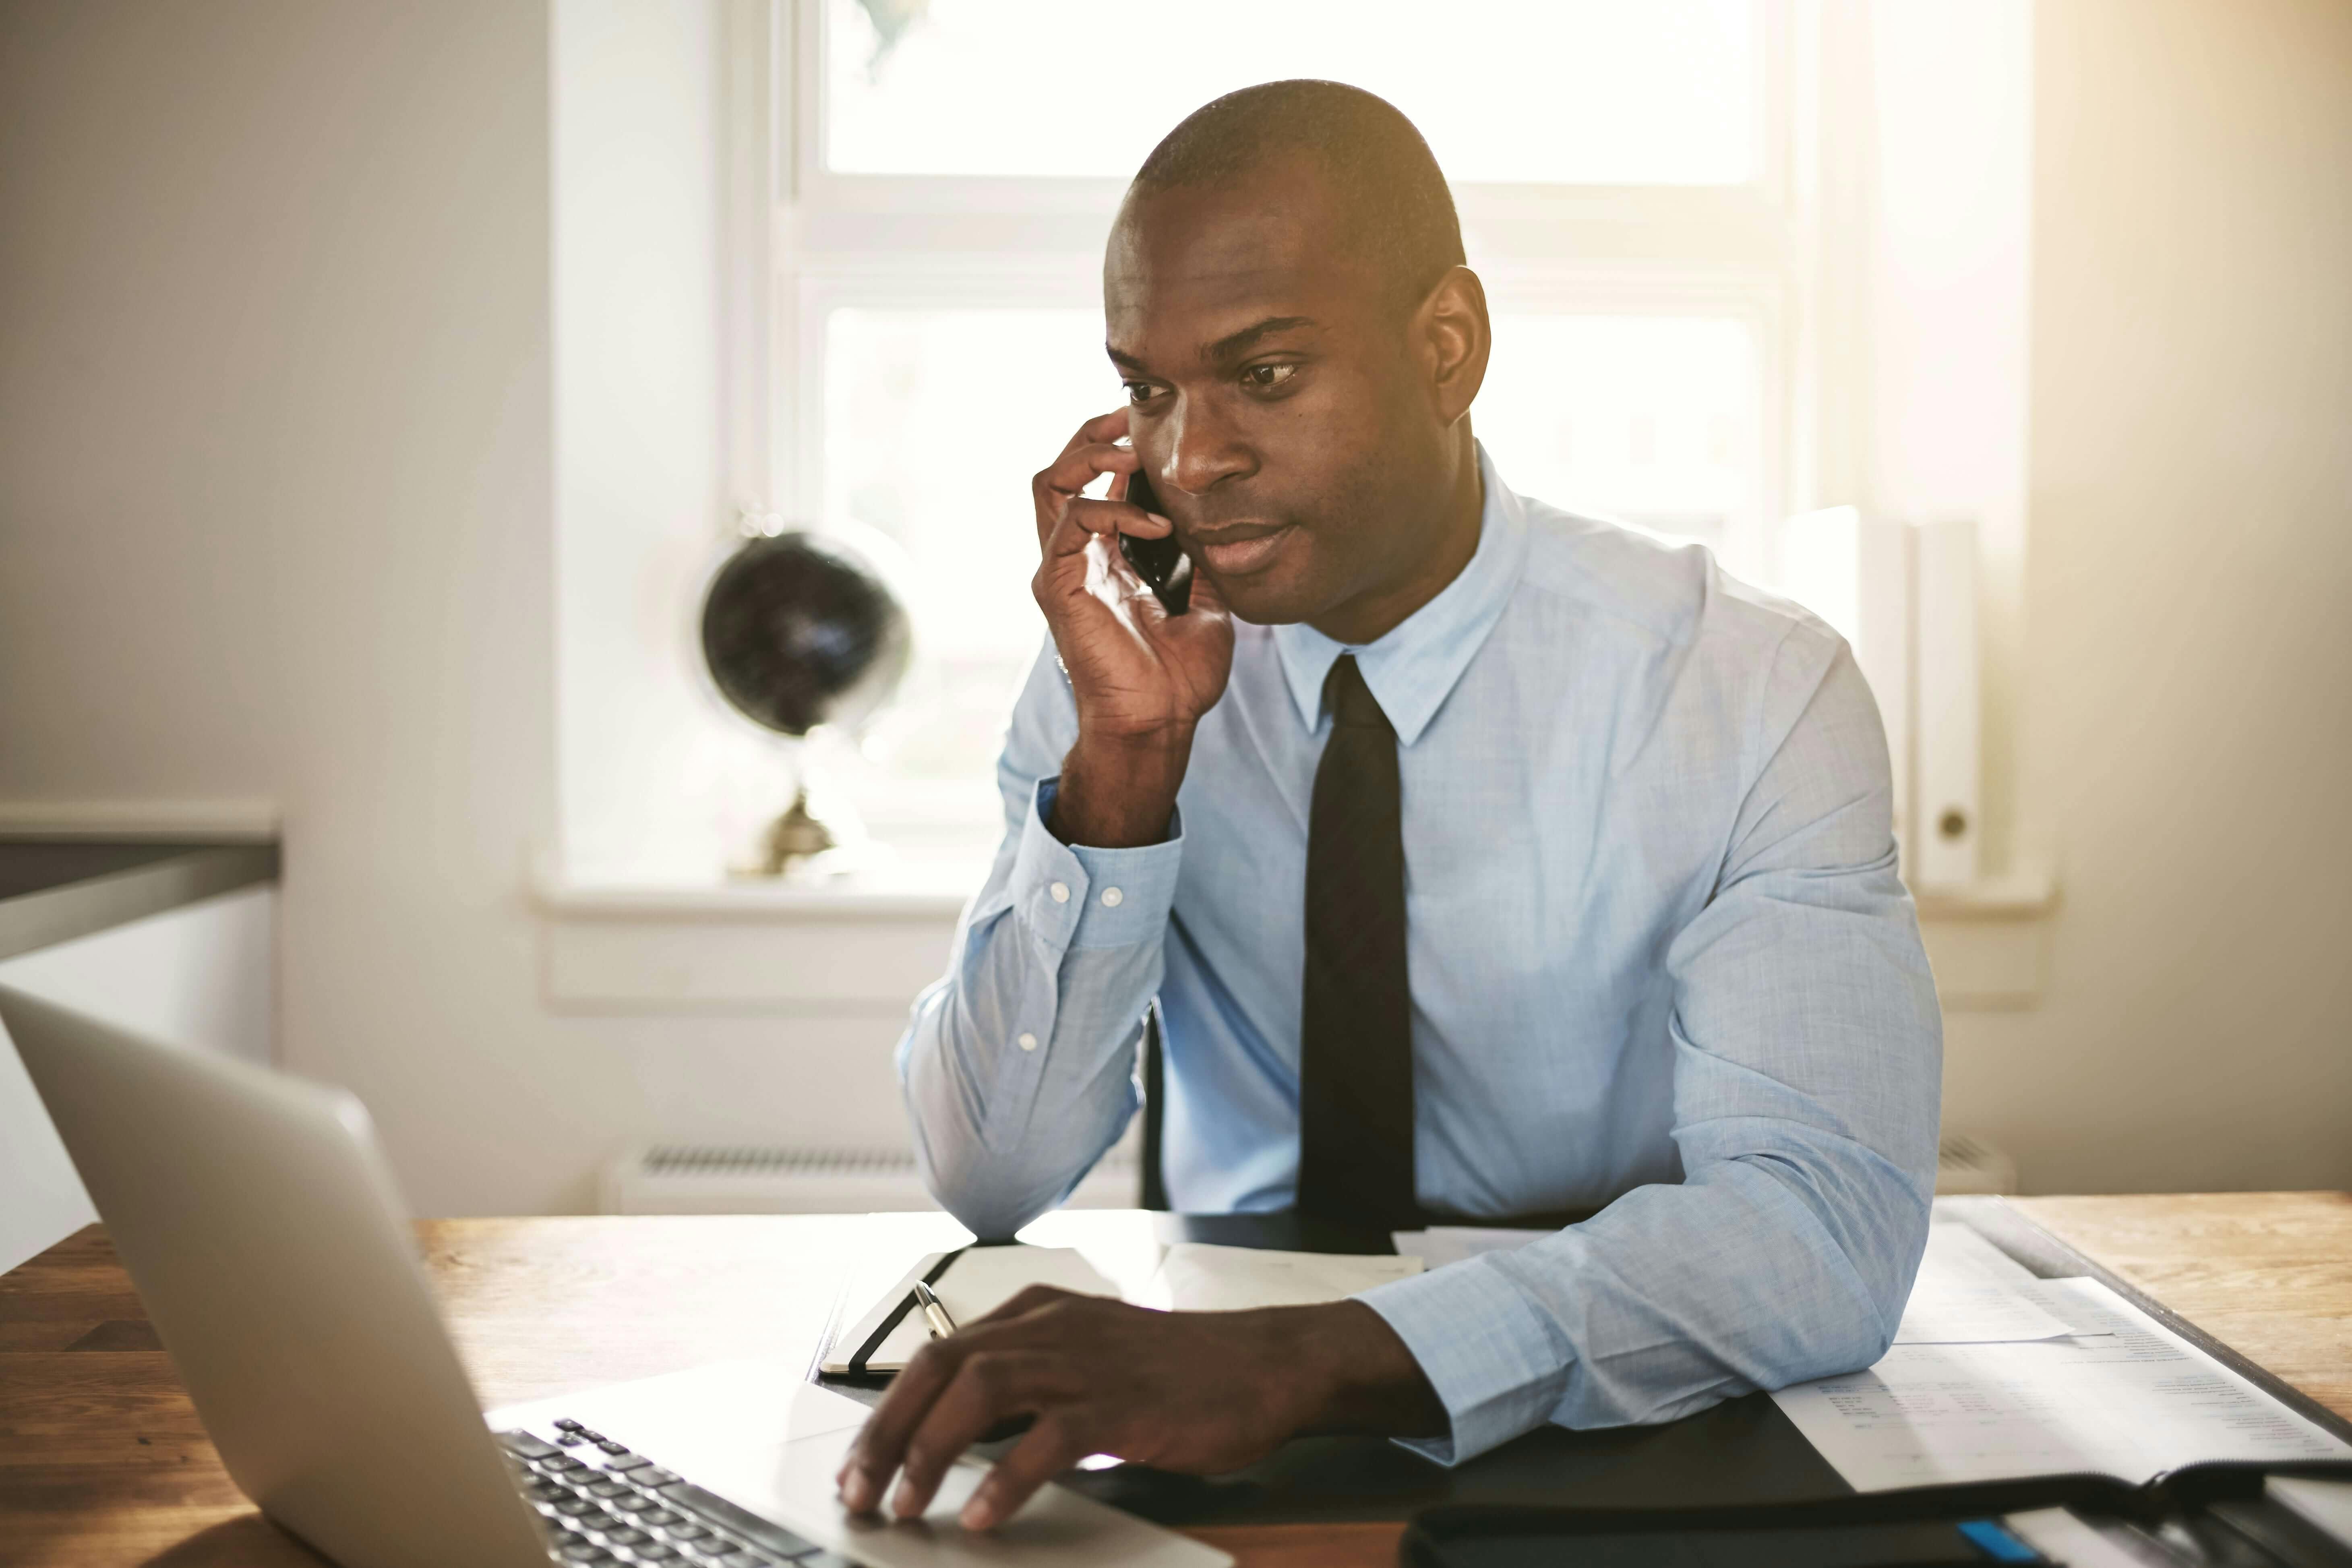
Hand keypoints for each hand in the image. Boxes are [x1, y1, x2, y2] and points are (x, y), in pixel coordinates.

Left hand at [834, 1287, 1445, 1530]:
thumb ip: (1028, 1385)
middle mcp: (1053, 1327)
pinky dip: (1008, 1478)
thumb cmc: (1176, 1372)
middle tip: (859, 1490)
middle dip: (888, 1430)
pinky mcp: (1125, 1403)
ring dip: (932, 1450)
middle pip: (943, 1366)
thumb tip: (957, 1440)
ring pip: (982, 1390)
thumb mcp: (1088, 1359)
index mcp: (1039, 1314)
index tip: (858, 1463)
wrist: (1265, 1365)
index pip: (939, 1353)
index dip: (888, 1409)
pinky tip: (985, 1515)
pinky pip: (1050, 1436)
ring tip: (907, 1504)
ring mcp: (1089, 1362)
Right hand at [1031, 410, 1234, 846]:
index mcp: (1105, 559)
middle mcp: (1076, 557)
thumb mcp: (1205, 603)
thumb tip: (1219, 530)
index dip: (1114, 447)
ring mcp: (1062, 570)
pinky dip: (1112, 509)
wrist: (1160, 721)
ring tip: (1129, 452)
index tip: (1149, 427)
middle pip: (1060, 471)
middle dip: (1090, 435)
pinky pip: (1072, 523)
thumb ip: (1201, 563)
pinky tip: (1156, 521)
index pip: (1093, 484)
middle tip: (1126, 417)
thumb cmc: (1178, 675)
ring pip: (1050, 485)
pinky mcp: (1059, 587)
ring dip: (1088, 456)